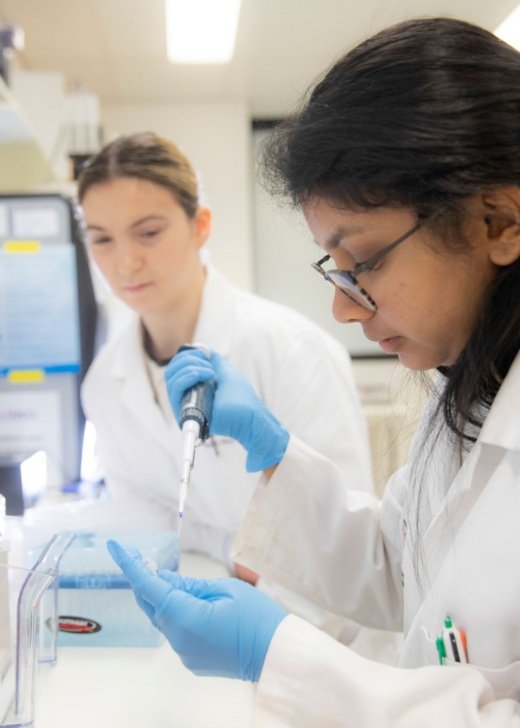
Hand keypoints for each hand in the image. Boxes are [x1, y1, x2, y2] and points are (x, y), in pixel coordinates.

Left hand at [107, 539, 286, 681]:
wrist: (278, 655)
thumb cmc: (258, 618)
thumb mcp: (225, 589)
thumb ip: (189, 584)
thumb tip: (162, 578)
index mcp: (185, 618)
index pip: (149, 586)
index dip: (130, 564)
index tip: (115, 546)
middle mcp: (178, 639)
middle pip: (150, 602)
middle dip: (145, 578)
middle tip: (143, 555)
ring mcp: (183, 653)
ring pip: (162, 616)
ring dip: (162, 596)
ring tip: (171, 575)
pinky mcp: (191, 659)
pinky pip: (174, 630)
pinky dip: (175, 612)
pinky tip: (189, 600)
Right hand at [165, 348, 288, 471]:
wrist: (249, 416)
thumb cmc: (241, 398)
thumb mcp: (226, 372)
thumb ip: (215, 361)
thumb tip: (206, 350)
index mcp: (196, 387)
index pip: (177, 368)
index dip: (186, 356)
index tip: (204, 353)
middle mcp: (188, 396)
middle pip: (172, 372)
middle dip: (187, 359)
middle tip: (206, 362)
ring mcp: (185, 405)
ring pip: (171, 379)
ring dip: (189, 368)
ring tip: (209, 373)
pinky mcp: (184, 413)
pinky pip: (175, 390)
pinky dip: (186, 377)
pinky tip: (202, 376)